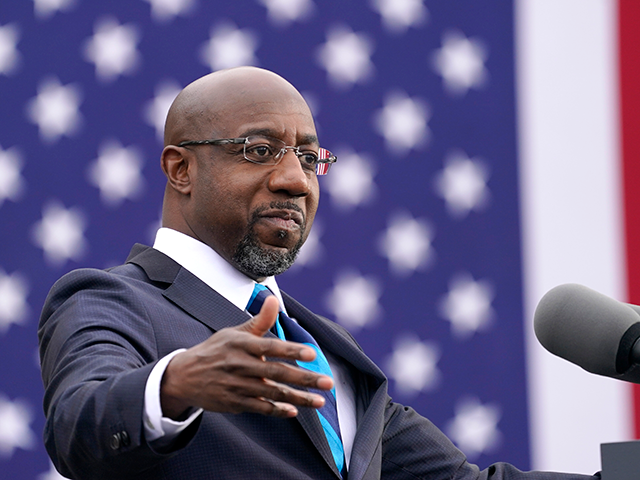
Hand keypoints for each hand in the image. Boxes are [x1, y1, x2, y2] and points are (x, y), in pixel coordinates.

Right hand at [160, 295, 332, 418]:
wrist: (184, 376)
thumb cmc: (216, 350)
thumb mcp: (234, 333)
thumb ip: (260, 321)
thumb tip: (274, 299)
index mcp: (241, 344)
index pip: (270, 347)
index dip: (292, 350)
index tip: (312, 354)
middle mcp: (240, 365)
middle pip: (277, 373)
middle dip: (305, 378)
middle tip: (328, 383)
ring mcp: (237, 386)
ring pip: (272, 393)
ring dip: (298, 398)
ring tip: (319, 401)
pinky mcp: (234, 403)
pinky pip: (260, 408)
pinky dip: (277, 410)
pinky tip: (294, 410)